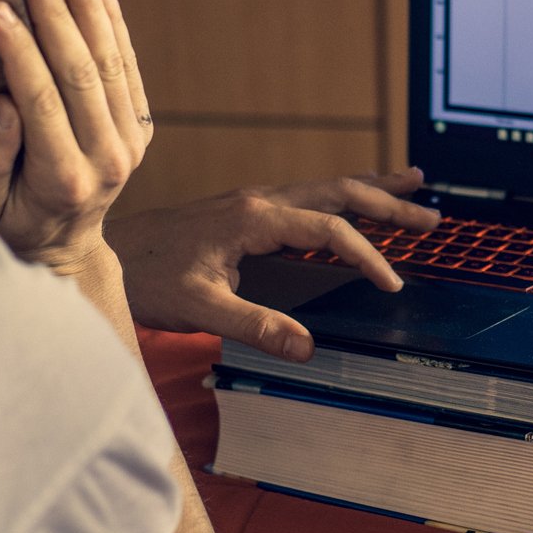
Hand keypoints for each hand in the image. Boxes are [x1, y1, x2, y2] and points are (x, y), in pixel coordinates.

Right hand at [0, 0, 151, 270]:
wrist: (65, 245)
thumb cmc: (8, 222)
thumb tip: (3, 103)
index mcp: (64, 180)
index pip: (42, 103)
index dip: (21, 54)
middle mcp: (108, 160)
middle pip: (83, 75)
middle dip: (59, 17)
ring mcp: (132, 142)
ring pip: (113, 63)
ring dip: (93, 8)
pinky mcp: (141, 125)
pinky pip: (128, 66)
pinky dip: (116, 23)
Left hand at [106, 168, 442, 360]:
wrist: (101, 251)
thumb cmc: (143, 276)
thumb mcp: (198, 307)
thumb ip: (254, 325)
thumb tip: (309, 347)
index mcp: (253, 217)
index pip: (330, 229)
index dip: (368, 256)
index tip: (393, 285)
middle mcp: (257, 200)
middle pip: (338, 192)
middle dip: (388, 202)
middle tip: (432, 216)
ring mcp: (250, 202)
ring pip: (323, 187)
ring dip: (369, 190)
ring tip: (411, 185)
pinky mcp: (241, 212)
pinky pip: (304, 198)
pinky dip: (338, 198)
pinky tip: (348, 204)